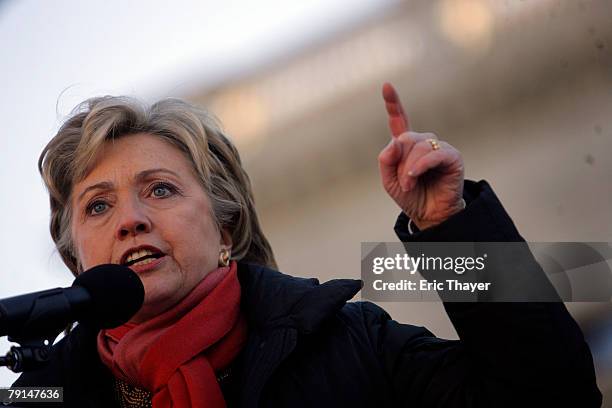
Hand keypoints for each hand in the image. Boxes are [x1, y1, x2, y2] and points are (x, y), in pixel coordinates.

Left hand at [378, 82, 464, 229]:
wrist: (430, 215)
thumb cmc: (411, 196)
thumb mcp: (389, 180)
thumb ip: (386, 160)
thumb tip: (394, 141)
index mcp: (406, 146)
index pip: (399, 120)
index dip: (393, 103)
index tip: (386, 86)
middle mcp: (423, 143)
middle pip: (405, 139)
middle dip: (400, 163)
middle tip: (403, 183)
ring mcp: (438, 148)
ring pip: (418, 146)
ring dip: (409, 169)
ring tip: (410, 185)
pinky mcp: (452, 157)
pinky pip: (434, 154)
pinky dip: (422, 165)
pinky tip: (416, 176)